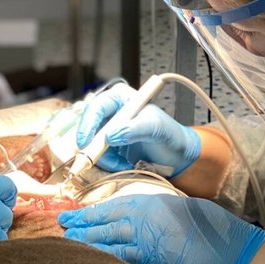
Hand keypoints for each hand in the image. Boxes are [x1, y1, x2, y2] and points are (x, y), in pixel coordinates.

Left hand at [59, 194, 264, 263]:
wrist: (227, 249)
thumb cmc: (209, 226)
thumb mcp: (178, 208)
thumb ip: (155, 211)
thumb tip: (138, 217)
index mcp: (149, 202)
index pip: (111, 206)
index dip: (90, 211)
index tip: (74, 214)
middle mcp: (141, 219)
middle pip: (102, 222)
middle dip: (80, 225)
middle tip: (61, 227)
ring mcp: (143, 242)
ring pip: (105, 241)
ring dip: (84, 243)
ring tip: (67, 243)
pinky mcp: (148, 263)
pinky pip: (118, 260)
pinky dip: (101, 260)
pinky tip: (89, 262)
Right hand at [76, 84, 200, 176]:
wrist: (177, 155)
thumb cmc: (171, 136)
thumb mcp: (156, 129)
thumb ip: (135, 129)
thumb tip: (110, 136)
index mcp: (121, 98)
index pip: (97, 107)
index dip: (88, 124)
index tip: (86, 142)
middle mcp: (112, 112)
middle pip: (89, 127)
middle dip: (94, 146)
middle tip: (97, 161)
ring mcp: (109, 131)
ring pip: (93, 146)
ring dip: (106, 159)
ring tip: (124, 163)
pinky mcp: (110, 148)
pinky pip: (100, 157)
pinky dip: (110, 164)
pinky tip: (124, 165)